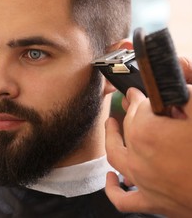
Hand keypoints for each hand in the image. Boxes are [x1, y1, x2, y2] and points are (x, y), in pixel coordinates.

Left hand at [105, 87, 191, 216]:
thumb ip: (182, 96)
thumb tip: (170, 90)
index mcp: (147, 132)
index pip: (138, 107)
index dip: (140, 97)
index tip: (139, 92)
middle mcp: (138, 157)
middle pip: (128, 128)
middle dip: (130, 111)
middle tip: (131, 102)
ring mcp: (143, 181)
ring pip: (116, 157)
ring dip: (111, 139)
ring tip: (111, 125)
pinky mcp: (153, 203)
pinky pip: (123, 199)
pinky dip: (114, 189)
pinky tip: (112, 179)